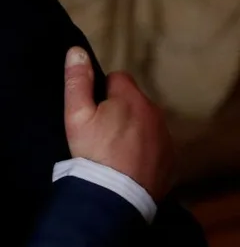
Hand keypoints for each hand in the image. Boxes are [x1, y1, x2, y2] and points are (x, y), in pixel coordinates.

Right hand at [63, 47, 172, 200]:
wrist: (116, 196)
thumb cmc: (93, 152)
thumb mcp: (76, 115)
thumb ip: (77, 81)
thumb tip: (77, 50)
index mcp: (131, 98)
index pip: (118, 78)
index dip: (102, 91)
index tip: (93, 111)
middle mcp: (154, 113)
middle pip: (134, 101)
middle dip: (119, 110)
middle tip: (100, 132)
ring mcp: (165, 137)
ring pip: (146, 123)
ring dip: (133, 129)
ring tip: (113, 150)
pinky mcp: (170, 159)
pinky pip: (155, 145)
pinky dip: (143, 150)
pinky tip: (127, 164)